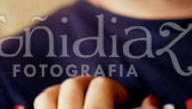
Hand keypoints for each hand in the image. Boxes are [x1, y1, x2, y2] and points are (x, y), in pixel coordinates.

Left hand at [18, 76, 158, 108]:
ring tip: (79, 103)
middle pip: (75, 85)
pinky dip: (40, 107)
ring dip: (64, 95)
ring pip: (48, 96)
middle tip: (107, 99)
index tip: (128, 100)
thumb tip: (151, 100)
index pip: (104, 87)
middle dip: (93, 87)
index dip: (117, 90)